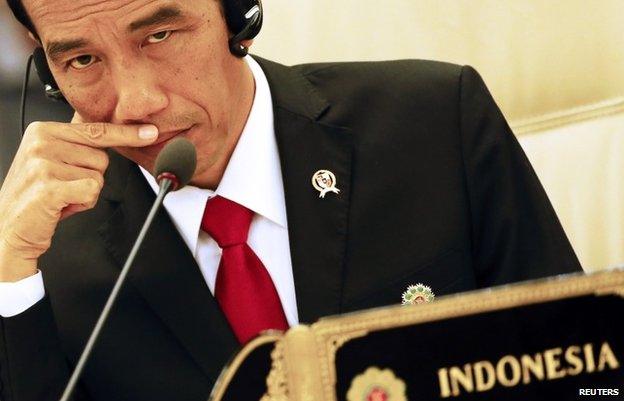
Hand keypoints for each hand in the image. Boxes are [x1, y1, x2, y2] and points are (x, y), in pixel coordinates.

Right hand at [0, 120, 158, 281]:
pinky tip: (62, 206)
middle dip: (90, 177)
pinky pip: (92, 191)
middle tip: (64, 187)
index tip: (149, 131)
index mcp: (43, 130)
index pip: (95, 129)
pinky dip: (83, 204)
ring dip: (86, 193)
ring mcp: (44, 163)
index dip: (125, 133)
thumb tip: (114, 132)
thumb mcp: (52, 161)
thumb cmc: (36, 196)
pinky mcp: (50, 185)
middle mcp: (42, 142)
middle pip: (102, 157)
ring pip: (98, 176)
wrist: (8, 228)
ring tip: (61, 196)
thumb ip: (77, 145)